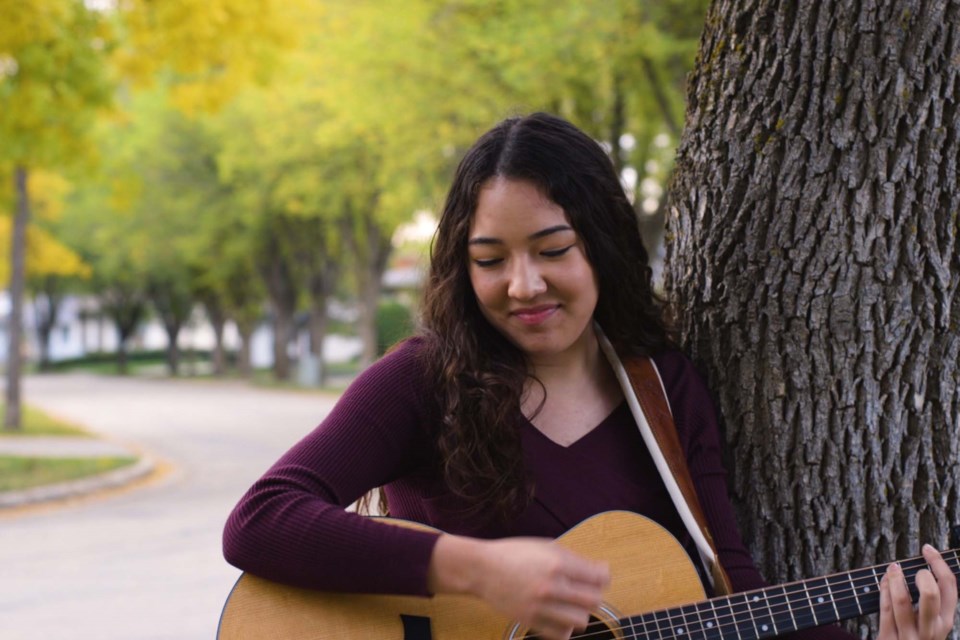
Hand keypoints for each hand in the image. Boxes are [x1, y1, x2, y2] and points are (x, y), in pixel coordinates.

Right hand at [428, 535, 609, 639]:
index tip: (599, 576)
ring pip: (581, 620)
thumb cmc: (515, 554)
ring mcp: (540, 606)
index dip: (603, 577)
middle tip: (585, 590)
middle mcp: (551, 586)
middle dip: (594, 595)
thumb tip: (600, 571)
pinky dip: (565, 627)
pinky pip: (561, 634)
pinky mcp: (530, 621)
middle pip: (594, 601)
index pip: (598, 577)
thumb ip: (573, 559)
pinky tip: (559, 615)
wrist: (482, 569)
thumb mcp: (546, 546)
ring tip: (571, 604)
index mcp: (557, 563)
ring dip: (580, 612)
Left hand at [878, 545, 957, 639]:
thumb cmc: (916, 637)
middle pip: (931, 594)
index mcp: (945, 622)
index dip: (939, 563)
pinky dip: (883, 589)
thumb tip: (915, 566)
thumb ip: (929, 600)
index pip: (950, 587)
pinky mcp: (889, 638)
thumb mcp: (930, 622)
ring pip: (902, 600)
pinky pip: (885, 609)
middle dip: (921, 574)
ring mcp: (910, 636)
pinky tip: (884, 580)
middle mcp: (931, 630)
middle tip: (915, 569)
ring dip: (895, 578)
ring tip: (893, 568)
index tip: (927, 549)